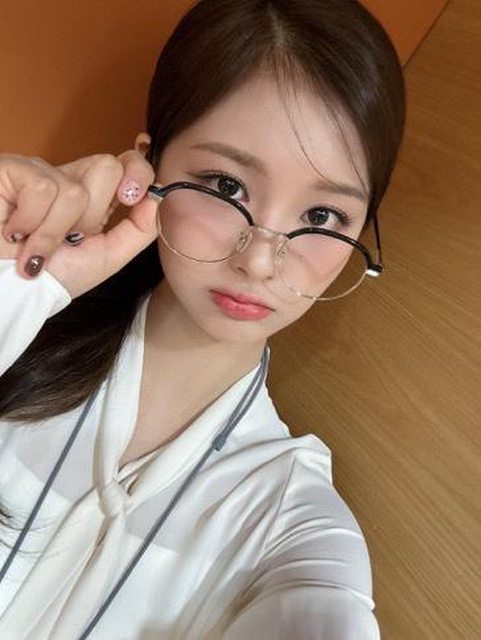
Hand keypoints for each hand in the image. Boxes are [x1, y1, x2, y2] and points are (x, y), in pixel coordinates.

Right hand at [0, 151, 157, 298]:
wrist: (12, 292)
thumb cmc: (53, 278)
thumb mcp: (108, 257)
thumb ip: (139, 229)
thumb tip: (159, 196)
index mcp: (94, 198)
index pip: (127, 164)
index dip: (137, 171)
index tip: (131, 197)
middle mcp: (69, 179)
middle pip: (108, 166)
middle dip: (92, 215)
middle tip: (70, 238)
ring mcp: (40, 172)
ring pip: (74, 189)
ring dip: (56, 232)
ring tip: (35, 246)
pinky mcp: (12, 169)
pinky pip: (42, 187)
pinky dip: (32, 222)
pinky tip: (15, 231)